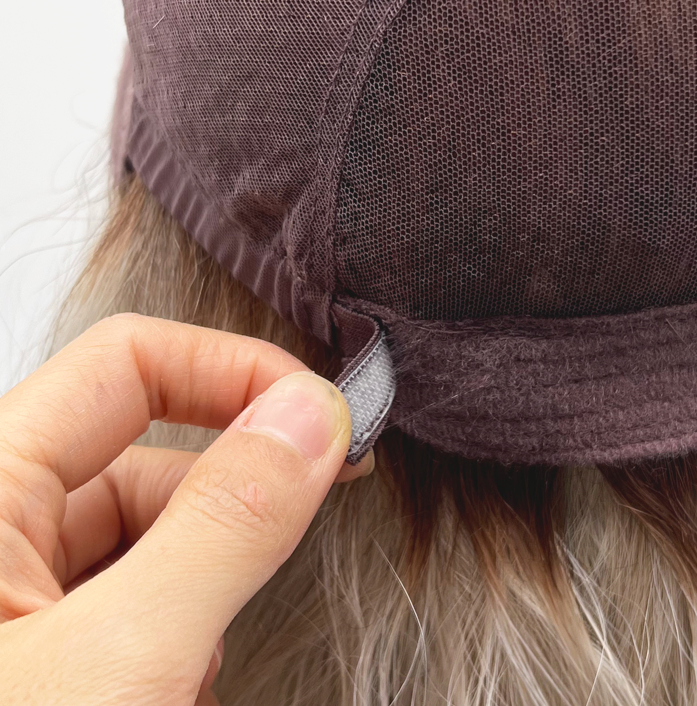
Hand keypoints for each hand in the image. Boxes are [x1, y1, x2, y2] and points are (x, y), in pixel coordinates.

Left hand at [0, 312, 371, 704]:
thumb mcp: (118, 667)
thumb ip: (226, 525)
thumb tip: (315, 415)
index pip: (128, 363)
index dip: (235, 373)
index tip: (325, 423)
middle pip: (144, 450)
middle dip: (232, 490)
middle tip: (314, 515)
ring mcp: (7, 600)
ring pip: (142, 535)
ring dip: (203, 581)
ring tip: (190, 670)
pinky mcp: (33, 657)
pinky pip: (127, 603)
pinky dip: (174, 634)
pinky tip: (171, 690)